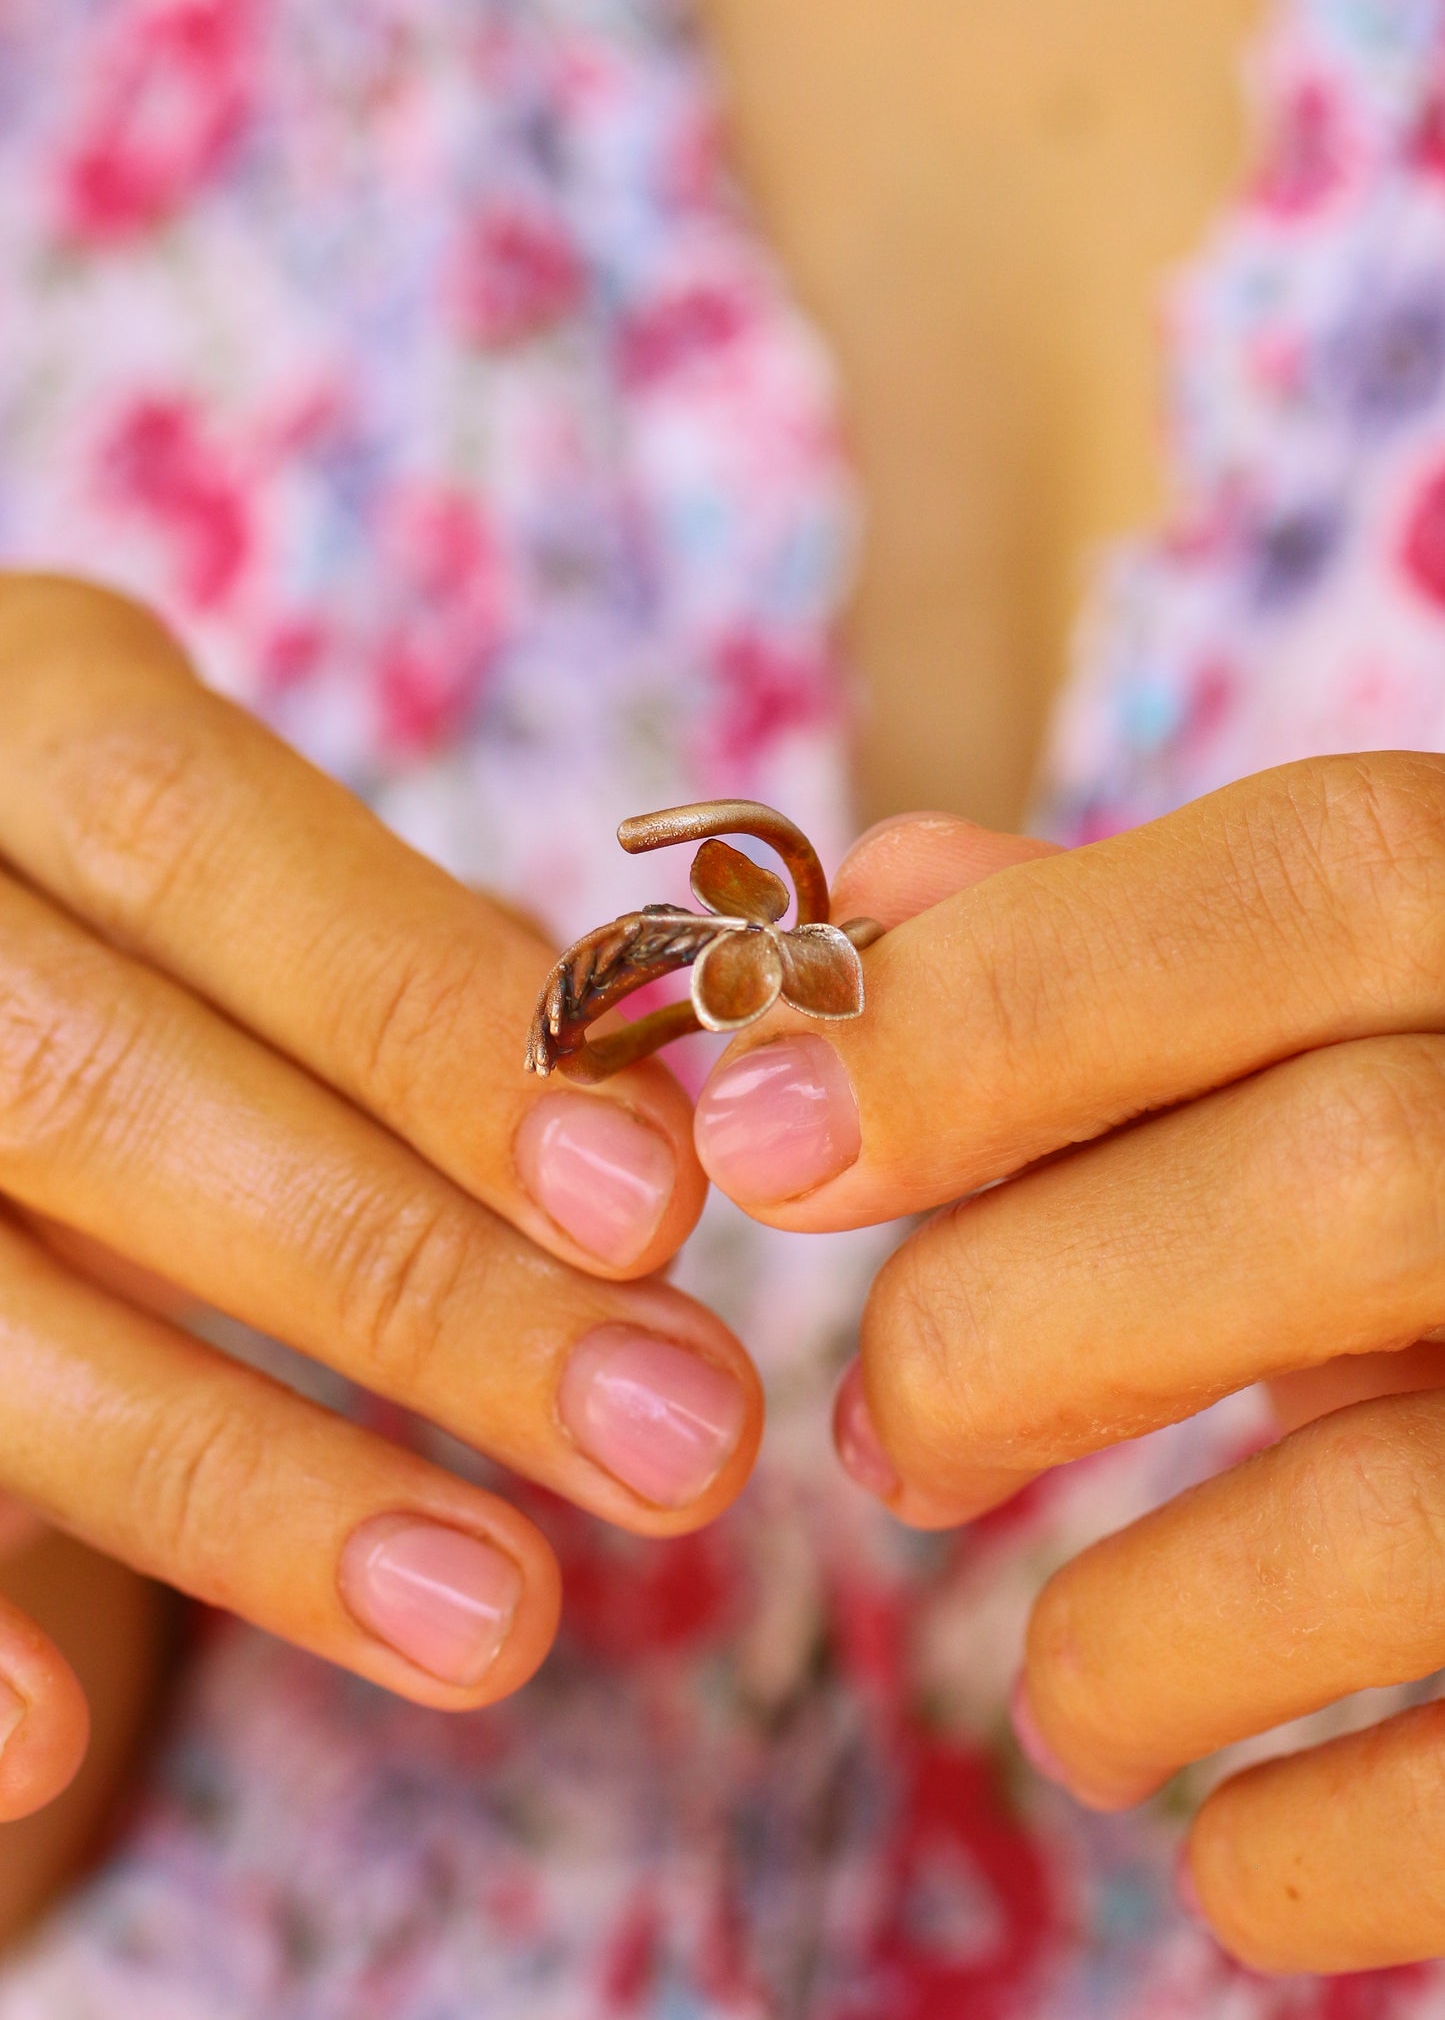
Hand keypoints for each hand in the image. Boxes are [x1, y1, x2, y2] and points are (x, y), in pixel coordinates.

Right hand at [0, 574, 759, 1819]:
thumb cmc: (117, 894)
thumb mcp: (226, 860)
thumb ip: (399, 963)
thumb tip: (648, 1121)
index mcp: (5, 711)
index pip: (200, 839)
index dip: (420, 1019)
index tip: (652, 1204)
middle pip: (95, 1089)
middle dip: (399, 1281)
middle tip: (671, 1438)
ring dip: (238, 1486)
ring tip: (495, 1617)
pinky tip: (58, 1751)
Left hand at [695, 754, 1444, 1974]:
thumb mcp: (1350, 1022)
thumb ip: (1124, 952)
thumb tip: (874, 898)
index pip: (1310, 884)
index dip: (1003, 1004)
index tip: (754, 1136)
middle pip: (1348, 1186)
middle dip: (1021, 1323)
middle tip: (882, 1438)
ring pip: (1406, 1508)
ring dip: (1139, 1634)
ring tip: (1063, 1697)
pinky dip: (1311, 1851)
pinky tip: (1227, 1846)